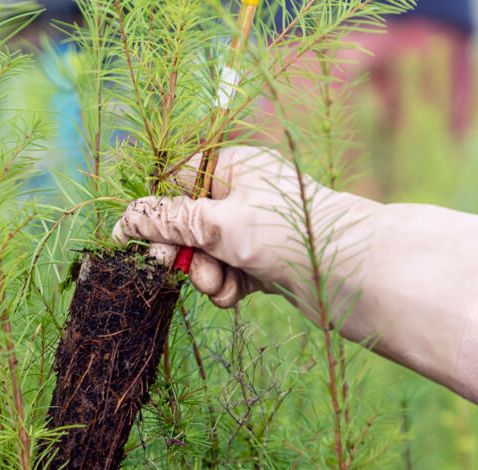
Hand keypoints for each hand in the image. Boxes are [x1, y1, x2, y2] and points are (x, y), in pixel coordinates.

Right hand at [112, 146, 375, 310]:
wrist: (352, 272)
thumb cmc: (287, 233)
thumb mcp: (218, 224)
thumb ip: (168, 221)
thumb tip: (125, 220)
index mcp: (234, 167)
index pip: (176, 181)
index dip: (154, 211)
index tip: (134, 240)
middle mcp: (245, 194)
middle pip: (188, 221)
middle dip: (181, 250)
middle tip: (171, 270)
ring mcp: (256, 229)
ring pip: (208, 253)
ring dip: (204, 273)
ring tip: (218, 284)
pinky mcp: (266, 261)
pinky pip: (230, 272)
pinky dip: (226, 286)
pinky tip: (235, 295)